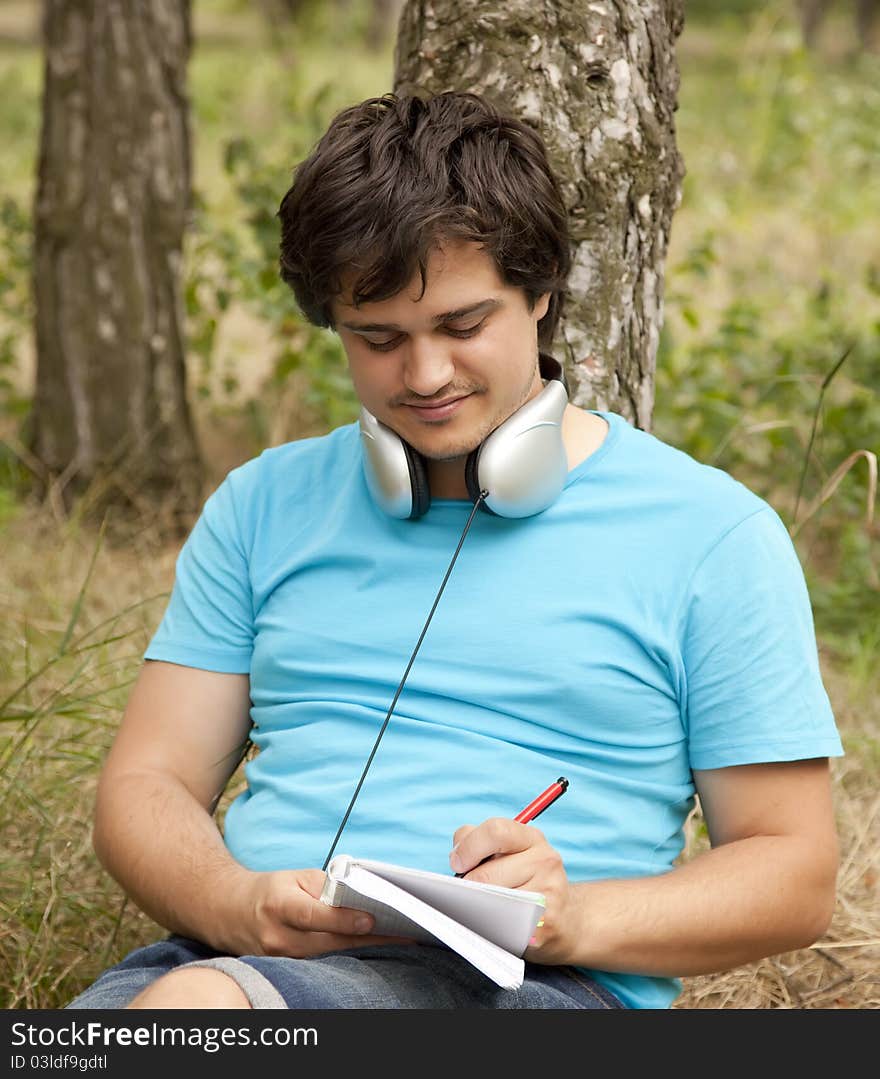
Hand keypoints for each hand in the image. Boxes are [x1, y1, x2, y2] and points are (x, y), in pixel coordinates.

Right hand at [217, 867, 406, 957]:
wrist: (230, 912)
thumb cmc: (270, 890)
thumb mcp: (295, 877)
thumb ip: (326, 885)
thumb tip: (358, 893)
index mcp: (279, 905)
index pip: (315, 916)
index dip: (344, 920)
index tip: (372, 919)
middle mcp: (277, 937)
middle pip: (328, 943)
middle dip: (367, 939)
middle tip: (402, 932)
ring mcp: (279, 960)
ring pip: (328, 958)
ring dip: (362, 950)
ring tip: (397, 939)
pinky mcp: (284, 972)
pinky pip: (321, 965)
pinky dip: (346, 957)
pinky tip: (370, 950)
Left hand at [450, 819, 575, 965]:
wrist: (564, 920)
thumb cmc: (521, 881)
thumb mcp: (505, 852)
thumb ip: (475, 842)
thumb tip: (457, 859)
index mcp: (531, 838)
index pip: (496, 831)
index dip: (469, 847)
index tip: (457, 863)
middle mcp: (545, 860)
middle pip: (488, 873)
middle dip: (469, 887)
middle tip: (467, 895)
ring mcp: (550, 892)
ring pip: (494, 902)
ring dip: (479, 908)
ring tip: (484, 908)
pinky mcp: (547, 925)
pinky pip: (505, 926)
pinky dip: (493, 927)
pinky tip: (499, 925)